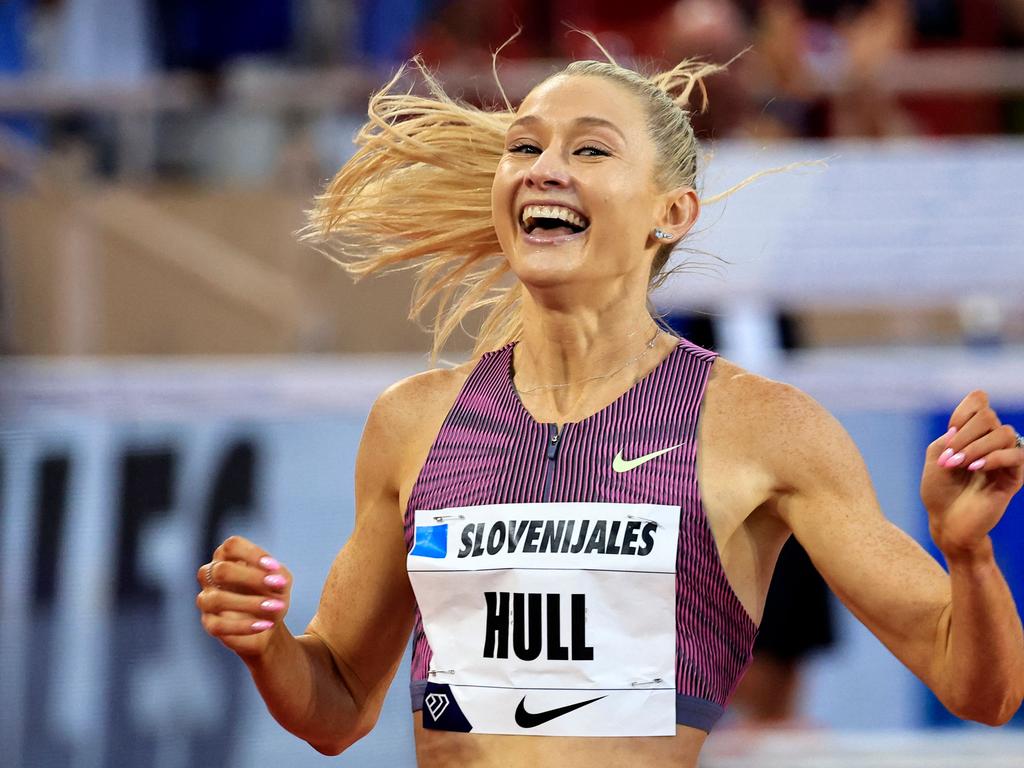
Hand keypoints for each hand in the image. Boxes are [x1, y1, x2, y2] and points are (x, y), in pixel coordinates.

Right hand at [196, 535, 292, 658]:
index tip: (274, 567)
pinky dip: (244, 625)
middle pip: (221, 570)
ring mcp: (207, 599)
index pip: (232, 545)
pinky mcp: (209, 623)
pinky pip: (219, 625)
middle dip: (251, 578)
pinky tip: (266, 625)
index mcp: (228, 556)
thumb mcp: (282, 582)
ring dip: (250, 603)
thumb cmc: (273, 594)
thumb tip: (274, 578)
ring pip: (217, 599)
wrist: (269, 625)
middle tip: (278, 585)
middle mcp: (212, 574)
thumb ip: (279, 576)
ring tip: (276, 607)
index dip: (252, 554)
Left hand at [921, 391, 1023, 558]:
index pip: (980, 401)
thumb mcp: (935, 457)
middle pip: (989, 416)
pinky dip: (993, 458)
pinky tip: (974, 468)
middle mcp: (991, 442)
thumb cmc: (939, 490)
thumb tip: (965, 428)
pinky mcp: (1013, 477)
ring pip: (1004, 434)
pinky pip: (1016, 456)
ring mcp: (1004, 459)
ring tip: (959, 464)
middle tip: (950, 457)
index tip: (950, 431)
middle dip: (965, 434)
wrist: (947, 522)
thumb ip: (948, 439)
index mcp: (973, 433)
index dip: (964, 411)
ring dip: (977, 447)